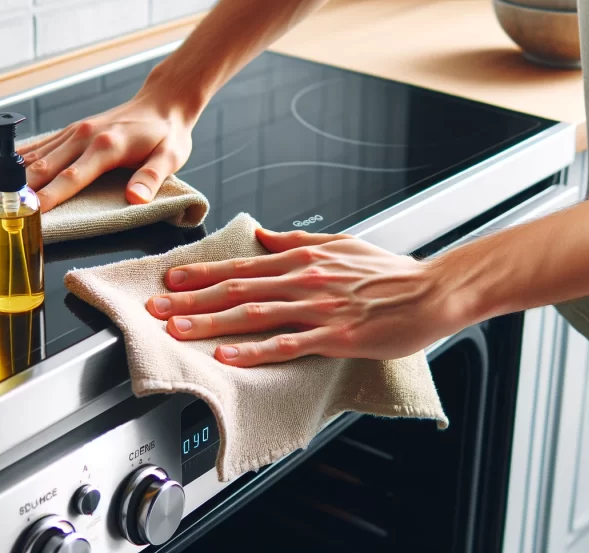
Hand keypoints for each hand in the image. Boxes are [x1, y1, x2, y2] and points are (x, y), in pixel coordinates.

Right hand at [0, 90, 195, 210]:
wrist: (163, 103)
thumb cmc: (166, 135)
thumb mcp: (170, 158)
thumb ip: (151, 178)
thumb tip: (136, 198)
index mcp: (106, 147)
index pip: (72, 178)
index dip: (48, 196)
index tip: (27, 211)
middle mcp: (84, 137)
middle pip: (43, 166)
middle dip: (14, 186)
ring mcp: (74, 133)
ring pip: (34, 155)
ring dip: (5, 171)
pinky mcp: (71, 132)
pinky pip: (38, 145)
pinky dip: (14, 156)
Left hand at [146, 229, 462, 366]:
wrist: (432, 291)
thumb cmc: (391, 271)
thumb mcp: (342, 243)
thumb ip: (297, 240)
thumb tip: (261, 233)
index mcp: (304, 259)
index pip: (242, 265)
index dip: (202, 274)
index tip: (171, 279)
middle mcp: (304, 280)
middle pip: (237, 289)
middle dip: (191, 299)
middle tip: (156, 307)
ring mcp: (319, 309)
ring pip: (253, 315)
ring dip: (211, 322)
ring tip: (178, 329)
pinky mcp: (337, 337)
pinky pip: (288, 344)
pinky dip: (255, 350)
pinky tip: (229, 356)